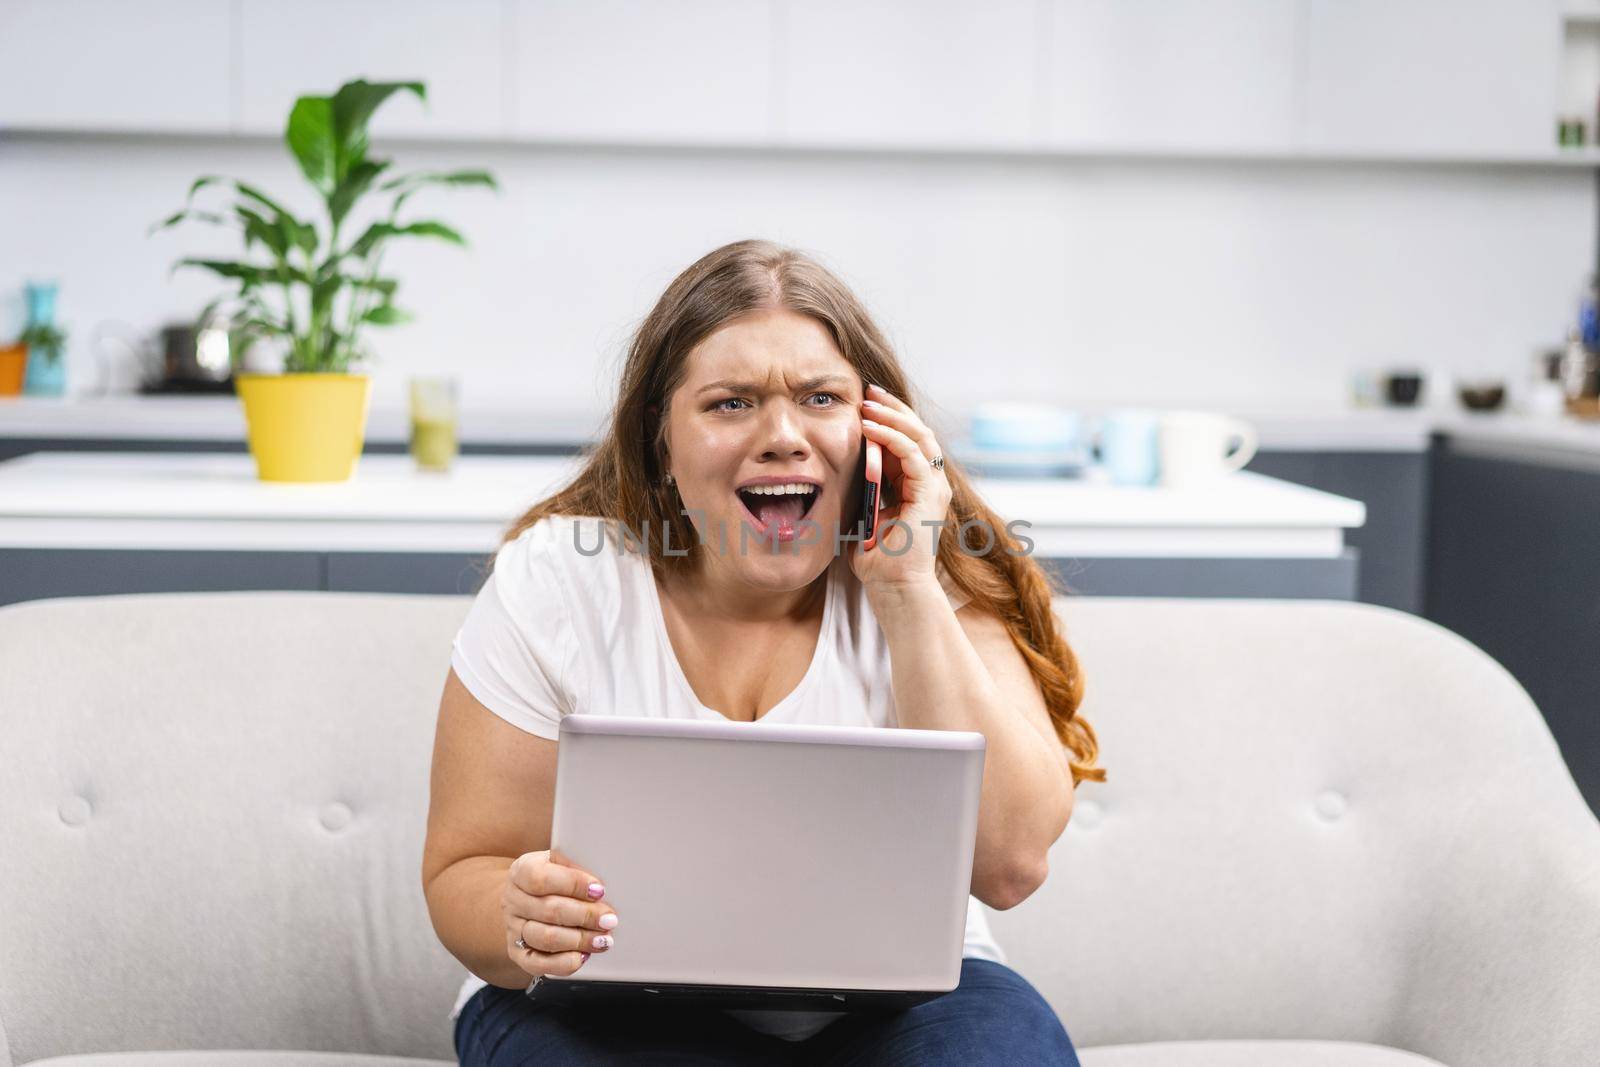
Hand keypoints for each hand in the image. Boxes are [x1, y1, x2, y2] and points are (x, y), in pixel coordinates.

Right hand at [502, 848, 618, 979]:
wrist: (525, 898)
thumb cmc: (552, 878)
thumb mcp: (560, 862)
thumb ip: (577, 867)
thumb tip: (600, 887)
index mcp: (521, 871)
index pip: (541, 878)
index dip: (573, 885)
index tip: (599, 890)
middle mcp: (513, 900)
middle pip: (549, 910)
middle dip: (585, 916)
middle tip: (609, 919)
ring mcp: (513, 928)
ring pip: (546, 938)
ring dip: (580, 940)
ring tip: (602, 939)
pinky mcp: (518, 954)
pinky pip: (539, 965)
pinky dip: (565, 963)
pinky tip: (583, 955)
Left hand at [851, 383, 951, 588]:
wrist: (894, 588)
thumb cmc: (878, 561)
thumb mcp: (867, 515)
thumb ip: (866, 492)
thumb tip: (844, 471)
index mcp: (918, 487)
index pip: (909, 441)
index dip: (889, 419)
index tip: (866, 402)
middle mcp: (932, 484)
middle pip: (918, 431)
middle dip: (893, 408)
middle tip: (869, 390)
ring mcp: (935, 488)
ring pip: (919, 436)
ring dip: (892, 416)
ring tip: (868, 402)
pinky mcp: (930, 495)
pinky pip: (913, 454)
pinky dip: (891, 437)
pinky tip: (869, 427)